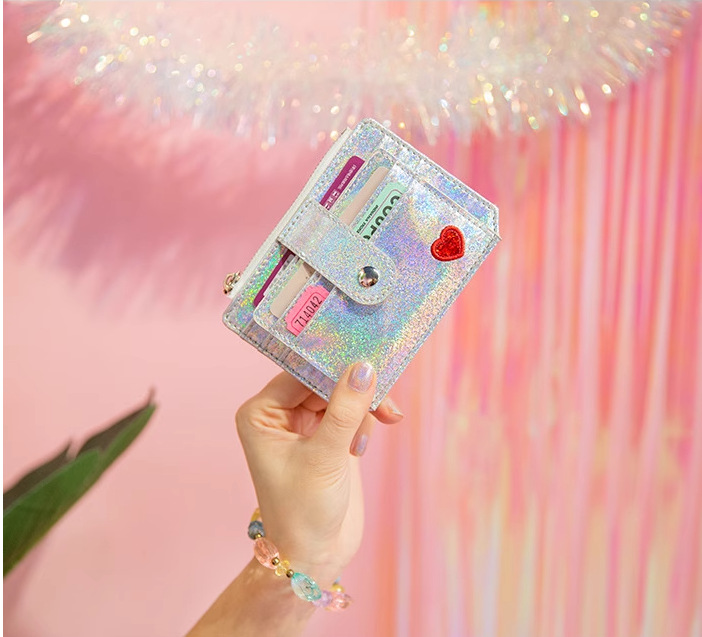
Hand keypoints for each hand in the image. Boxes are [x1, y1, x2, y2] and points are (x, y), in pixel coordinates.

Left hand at [235, 362, 403, 585]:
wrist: (316, 556)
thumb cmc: (304, 512)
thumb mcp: (325, 457)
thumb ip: (345, 410)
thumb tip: (364, 367)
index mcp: (261, 413)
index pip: (300, 372)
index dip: (333, 365)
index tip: (367, 358)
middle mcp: (280, 414)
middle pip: (324, 381)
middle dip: (354, 390)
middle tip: (385, 402)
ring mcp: (305, 425)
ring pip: (342, 394)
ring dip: (363, 409)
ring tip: (376, 431)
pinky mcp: (329, 436)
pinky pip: (352, 411)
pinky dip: (365, 422)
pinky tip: (362, 448)